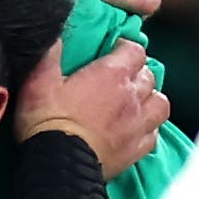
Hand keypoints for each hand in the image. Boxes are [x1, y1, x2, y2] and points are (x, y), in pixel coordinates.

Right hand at [17, 39, 165, 175]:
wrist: (56, 165)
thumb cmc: (47, 120)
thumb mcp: (39, 81)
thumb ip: (50, 54)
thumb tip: (54, 33)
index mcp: (111, 74)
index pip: (135, 50)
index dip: (126, 48)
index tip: (115, 50)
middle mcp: (131, 96)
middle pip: (149, 75)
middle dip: (139, 72)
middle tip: (123, 77)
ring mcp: (137, 125)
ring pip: (160, 103)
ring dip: (150, 99)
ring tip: (137, 102)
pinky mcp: (136, 150)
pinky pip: (154, 135)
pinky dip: (149, 128)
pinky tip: (137, 129)